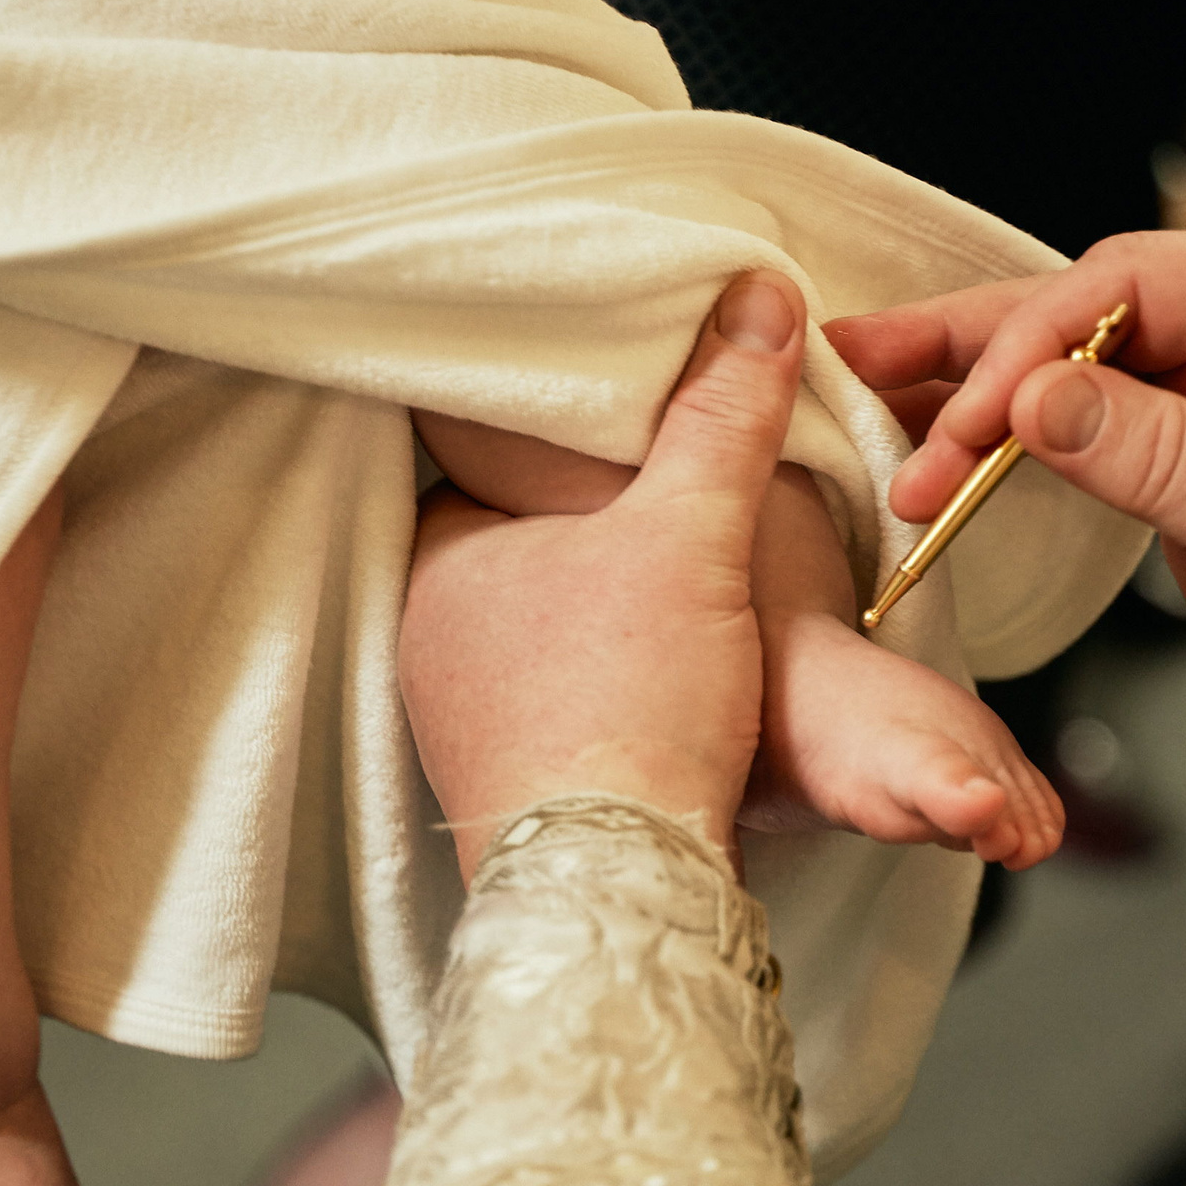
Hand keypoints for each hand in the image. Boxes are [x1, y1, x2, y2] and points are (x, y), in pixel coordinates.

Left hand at [400, 273, 805, 873]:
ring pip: (538, 624)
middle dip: (584, 517)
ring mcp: (463, 719)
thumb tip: (758, 301)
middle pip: (515, 541)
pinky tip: (662, 665)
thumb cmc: (628, 708)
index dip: (542, 427)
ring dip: (598, 603)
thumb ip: (722, 418)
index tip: (602, 404)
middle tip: (654, 479)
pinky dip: (606, 673)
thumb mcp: (690, 535)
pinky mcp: (515, 782)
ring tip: (670, 568)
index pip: (473, 456)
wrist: (625, 885)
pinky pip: (559, 695)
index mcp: (438, 561)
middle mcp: (427, 642)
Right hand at [824, 232, 1185, 761]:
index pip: (1127, 285)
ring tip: (862, 395)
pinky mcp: (1175, 460)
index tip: (976, 418)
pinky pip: (1070, 433)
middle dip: (964, 344)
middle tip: (856, 356)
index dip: (1033, 338)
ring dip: (962, 392)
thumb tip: (1034, 400)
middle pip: (1074, 312)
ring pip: (1058, 371)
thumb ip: (1152, 454)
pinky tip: (933, 450)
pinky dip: (998, 445)